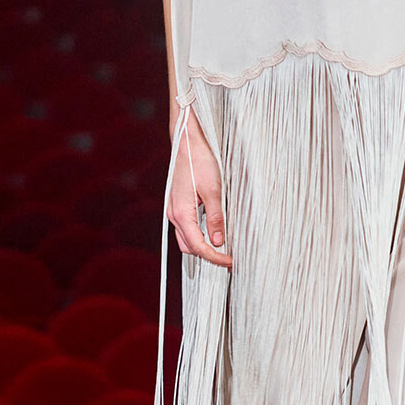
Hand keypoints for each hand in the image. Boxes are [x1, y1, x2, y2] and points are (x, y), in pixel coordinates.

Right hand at [167, 113, 232, 269]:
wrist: (186, 142)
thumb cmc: (199, 161)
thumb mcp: (213, 190)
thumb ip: (215, 218)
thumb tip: (218, 242)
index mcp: (180, 213)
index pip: (198, 246)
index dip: (215, 258)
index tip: (231, 262)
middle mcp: (173, 214)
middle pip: (189, 247)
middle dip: (208, 255)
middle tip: (229, 257)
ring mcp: (174, 209)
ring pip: (186, 238)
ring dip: (203, 246)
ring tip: (223, 246)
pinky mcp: (178, 204)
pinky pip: (186, 228)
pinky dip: (198, 234)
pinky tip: (212, 230)